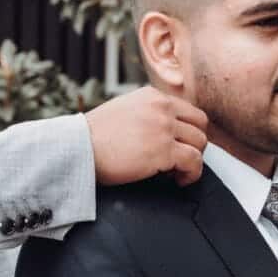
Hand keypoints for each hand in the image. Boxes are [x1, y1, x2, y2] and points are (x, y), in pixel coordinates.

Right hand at [84, 87, 208, 186]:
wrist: (76, 149)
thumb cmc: (94, 138)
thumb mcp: (124, 111)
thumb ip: (147, 114)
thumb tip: (168, 132)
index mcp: (152, 96)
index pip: (189, 111)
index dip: (189, 133)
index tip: (179, 148)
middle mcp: (161, 107)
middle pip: (200, 126)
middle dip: (193, 146)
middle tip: (179, 161)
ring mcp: (163, 127)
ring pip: (200, 144)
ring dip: (192, 161)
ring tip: (174, 173)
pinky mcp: (163, 150)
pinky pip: (194, 162)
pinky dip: (191, 175)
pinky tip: (176, 180)